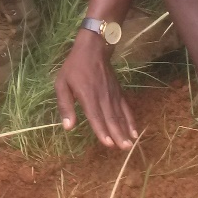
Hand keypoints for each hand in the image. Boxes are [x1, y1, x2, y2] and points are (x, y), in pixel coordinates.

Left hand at [55, 30, 138, 149]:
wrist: (93, 49)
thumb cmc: (74, 68)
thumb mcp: (62, 84)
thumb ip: (65, 105)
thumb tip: (68, 127)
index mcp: (87, 95)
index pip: (95, 115)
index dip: (101, 130)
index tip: (108, 143)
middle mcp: (102, 96)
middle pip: (111, 118)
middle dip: (117, 134)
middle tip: (124, 148)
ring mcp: (112, 94)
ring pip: (120, 115)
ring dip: (125, 130)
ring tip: (129, 145)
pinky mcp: (118, 92)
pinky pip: (126, 108)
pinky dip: (131, 120)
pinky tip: (134, 131)